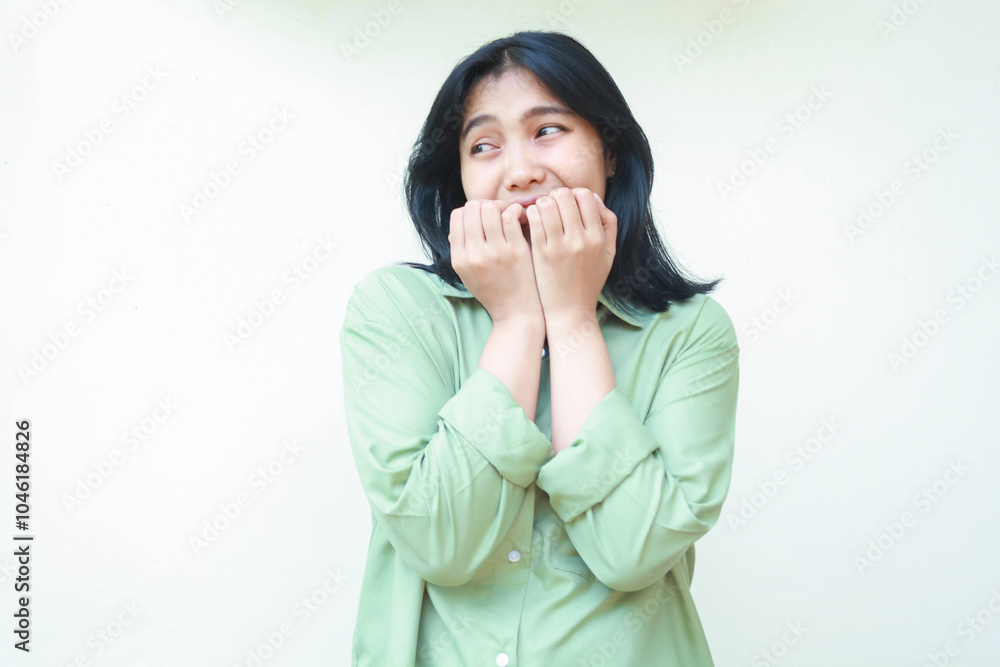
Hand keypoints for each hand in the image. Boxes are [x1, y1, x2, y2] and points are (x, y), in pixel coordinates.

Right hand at [448, 199, 544, 328]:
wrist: (517, 314)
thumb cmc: (495, 292)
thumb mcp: (469, 274)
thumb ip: (462, 249)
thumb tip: (460, 223)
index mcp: (460, 259)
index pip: (457, 215)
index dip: (471, 210)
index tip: (484, 217)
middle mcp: (474, 254)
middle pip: (472, 208)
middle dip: (486, 205)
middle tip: (499, 212)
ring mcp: (495, 252)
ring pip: (490, 208)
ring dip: (501, 206)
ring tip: (510, 213)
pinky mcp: (516, 251)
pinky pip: (511, 216)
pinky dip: (516, 211)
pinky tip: (521, 218)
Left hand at [524, 187, 616, 328]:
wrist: (570, 312)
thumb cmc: (588, 283)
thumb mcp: (609, 255)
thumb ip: (608, 225)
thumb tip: (594, 198)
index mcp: (598, 238)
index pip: (586, 196)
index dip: (575, 194)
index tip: (568, 203)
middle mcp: (580, 240)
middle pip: (566, 196)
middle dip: (557, 196)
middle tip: (552, 204)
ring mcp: (559, 246)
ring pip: (548, 204)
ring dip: (542, 203)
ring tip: (540, 211)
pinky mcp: (541, 253)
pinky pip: (535, 220)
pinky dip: (531, 214)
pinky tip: (531, 219)